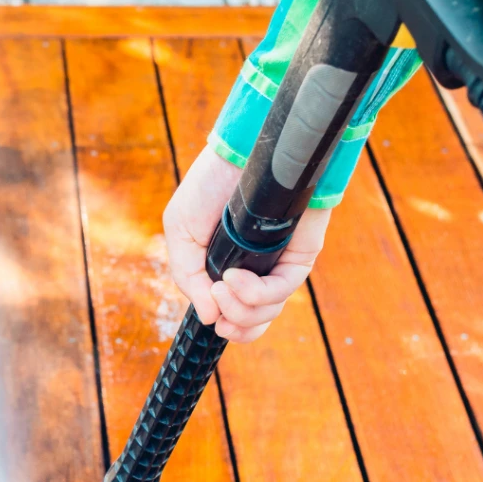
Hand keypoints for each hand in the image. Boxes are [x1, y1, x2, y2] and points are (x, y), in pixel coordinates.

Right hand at [164, 145, 332, 342]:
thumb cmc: (210, 186)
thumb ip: (189, 278)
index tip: (216, 321)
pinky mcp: (300, 253)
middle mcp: (259, 271)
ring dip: (241, 308)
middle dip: (236, 323)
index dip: (231, 328)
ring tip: (224, 284)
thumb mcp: (182, 233)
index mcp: (231, 270)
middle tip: (217, 297)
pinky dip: (257, 292)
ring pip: (270, 311)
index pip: (239, 316)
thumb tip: (208, 318)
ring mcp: (280, 263)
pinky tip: (237, 277)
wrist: (240, 153)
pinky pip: (284, 288)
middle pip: (255, 322)